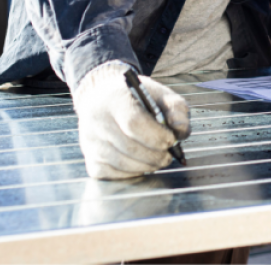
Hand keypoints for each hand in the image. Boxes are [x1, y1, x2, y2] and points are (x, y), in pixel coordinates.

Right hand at [71, 62, 190, 179]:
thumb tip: (180, 131)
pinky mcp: (90, 160)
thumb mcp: (161, 94)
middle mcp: (96, 121)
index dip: (155, 136)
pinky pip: (113, 175)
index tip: (171, 140)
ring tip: (158, 159)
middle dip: (155, 155)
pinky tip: (141, 163)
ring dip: (147, 166)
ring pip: (122, 164)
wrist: (104, 99)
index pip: (133, 123)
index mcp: (114, 99)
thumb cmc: (137, 98)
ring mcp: (90, 143)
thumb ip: (177, 110)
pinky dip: (132, 173)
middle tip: (168, 155)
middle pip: (128, 147)